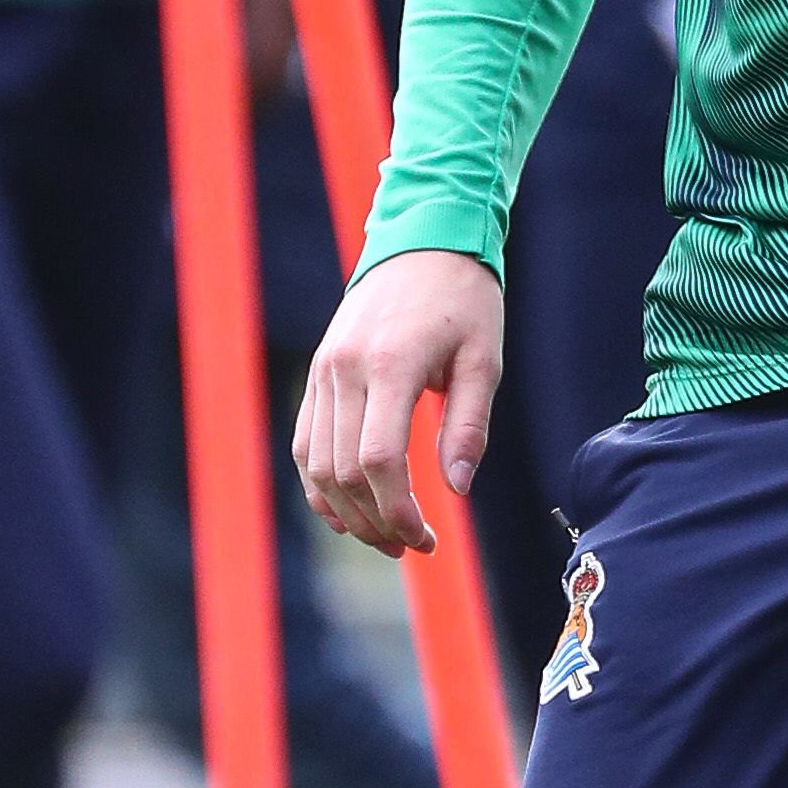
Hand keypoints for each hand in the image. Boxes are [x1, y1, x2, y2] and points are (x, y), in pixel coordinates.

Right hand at [292, 247, 502, 556]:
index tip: (425, 538)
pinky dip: (319, 483)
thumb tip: (457, 490)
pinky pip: (304, 441)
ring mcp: (324, 371)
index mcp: (391, 364)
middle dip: (376, 521)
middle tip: (412, 547)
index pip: (379, 459)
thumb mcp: (483, 360)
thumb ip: (468, 427)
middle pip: (344, 470)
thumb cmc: (464, 300)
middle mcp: (346, 369)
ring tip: (384, 537)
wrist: (422, 241)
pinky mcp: (318, 373)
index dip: (397, 511)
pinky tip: (347, 510)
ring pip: (316, 463)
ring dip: (346, 511)